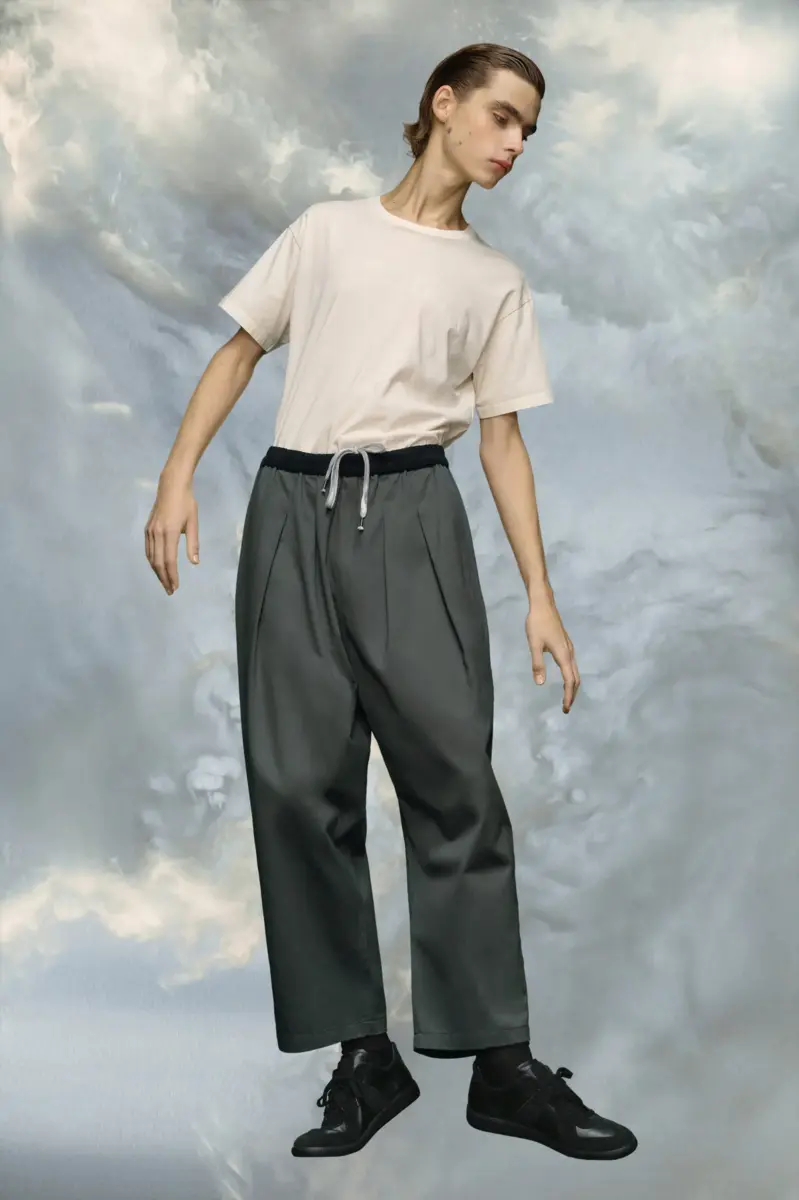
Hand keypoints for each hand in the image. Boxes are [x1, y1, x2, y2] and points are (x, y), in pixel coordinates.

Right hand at [144, 473, 199, 595]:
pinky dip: (152, 561)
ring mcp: (150, 531)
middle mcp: (157, 534)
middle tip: (170, 590)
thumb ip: (193, 543)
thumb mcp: (193, 522)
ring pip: (151, 558)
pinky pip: (148, 550)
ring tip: (164, 582)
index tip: (176, 586)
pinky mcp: (147, 529)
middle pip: (157, 562)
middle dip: (163, 578)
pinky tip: (157, 567)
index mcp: (170, 533)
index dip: (172, 575)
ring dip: (157, 572)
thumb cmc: (186, 503)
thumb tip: (194, 562)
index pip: (169, 560)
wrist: (171, 486)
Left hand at [525, 596, 580, 712]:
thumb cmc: (537, 623)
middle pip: (576, 678)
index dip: (568, 696)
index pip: (569, 681)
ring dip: (572, 685)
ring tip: (566, 697)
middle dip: (572, 694)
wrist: (543, 604)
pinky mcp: (566, 645)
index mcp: (563, 655)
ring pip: (575, 671)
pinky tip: (564, 679)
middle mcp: (570, 653)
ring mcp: (569, 648)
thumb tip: (540, 684)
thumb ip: (537, 664)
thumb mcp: (534, 644)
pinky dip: (570, 676)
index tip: (565, 708)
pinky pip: (572, 665)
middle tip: (566, 707)